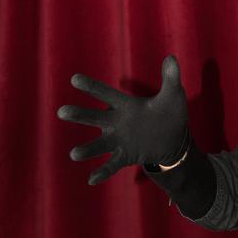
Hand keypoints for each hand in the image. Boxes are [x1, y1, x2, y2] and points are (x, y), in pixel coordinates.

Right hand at [57, 55, 188, 184]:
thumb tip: (172, 57)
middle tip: (62, 111)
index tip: (74, 79)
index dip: (92, 87)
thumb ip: (171, 78)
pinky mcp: (126, 155)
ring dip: (88, 149)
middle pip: (95, 118)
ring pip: (100, 144)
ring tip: (74, 154)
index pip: (106, 94)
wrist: (174, 139)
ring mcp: (120, 140)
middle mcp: (118, 122)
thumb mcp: (173, 95)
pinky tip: (92, 179)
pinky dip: (103, 171)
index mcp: (126, 105)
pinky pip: (112, 164)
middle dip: (80, 115)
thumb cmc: (170, 114)